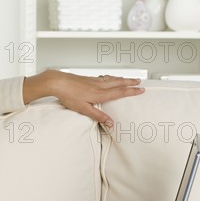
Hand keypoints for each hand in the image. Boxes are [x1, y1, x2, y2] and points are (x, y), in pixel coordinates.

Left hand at [23, 69, 144, 127]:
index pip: (119, 92)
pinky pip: (104, 77)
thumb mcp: (84, 109)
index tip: (141, 90)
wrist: (58, 82)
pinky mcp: (88, 78)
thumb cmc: (69, 95)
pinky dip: (111, 77)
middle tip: (139, 81)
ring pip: (111, 79)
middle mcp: (99, 85)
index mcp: (100, 93)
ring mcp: (93, 81)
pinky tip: (109, 77)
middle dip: (130, 82)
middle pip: (118, 83)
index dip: (131, 91)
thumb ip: (98, 116)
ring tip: (128, 78)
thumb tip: (110, 123)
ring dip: (121, 78)